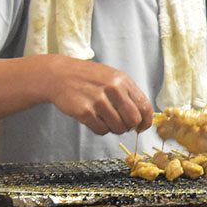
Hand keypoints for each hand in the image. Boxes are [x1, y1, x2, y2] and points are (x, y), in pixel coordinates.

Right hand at [39, 54, 153, 135]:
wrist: (60, 75)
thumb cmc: (89, 78)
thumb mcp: (113, 78)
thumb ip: (128, 94)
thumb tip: (142, 116)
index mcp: (123, 80)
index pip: (144, 106)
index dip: (146, 121)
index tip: (142, 127)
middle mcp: (113, 89)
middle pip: (133, 119)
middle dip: (129, 126)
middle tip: (121, 124)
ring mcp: (98, 100)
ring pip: (118, 128)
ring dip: (114, 128)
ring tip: (105, 119)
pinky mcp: (84, 111)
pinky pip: (101, 131)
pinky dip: (100, 129)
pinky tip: (95, 119)